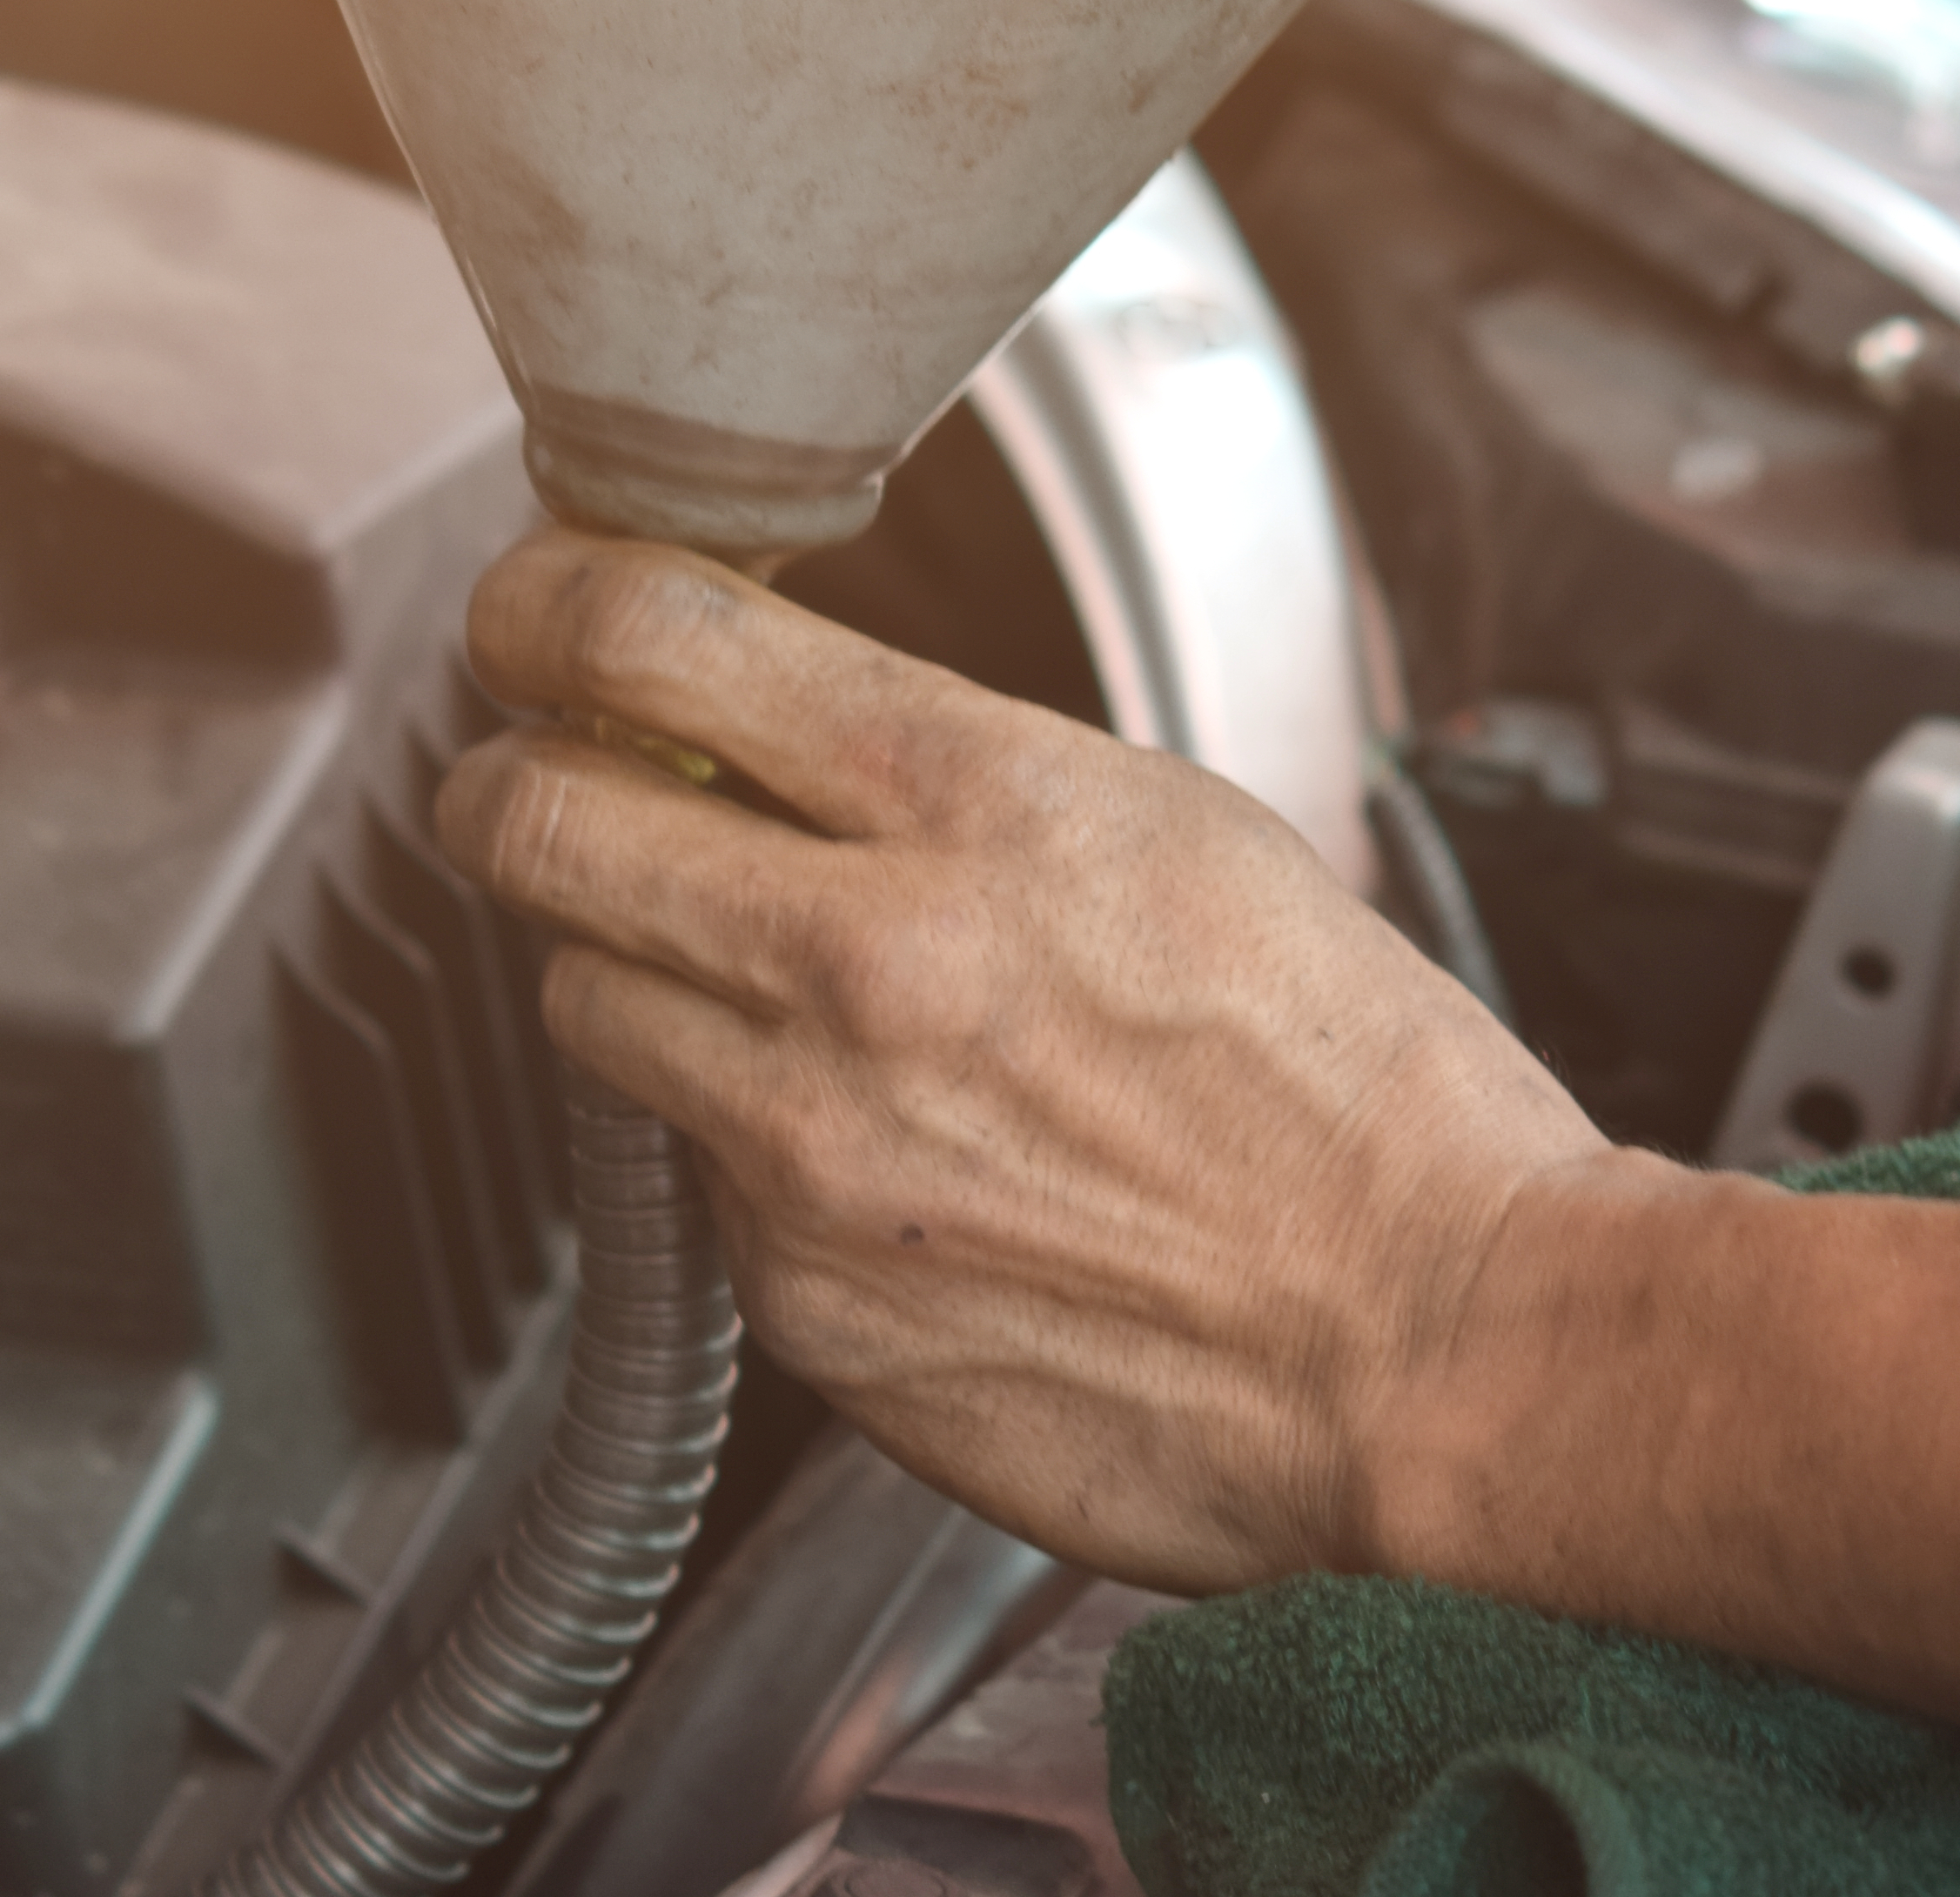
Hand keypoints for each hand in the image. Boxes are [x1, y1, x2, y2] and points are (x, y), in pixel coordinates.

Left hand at [435, 530, 1633, 1590]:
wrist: (1448, 1352)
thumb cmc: (1359, 1100)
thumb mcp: (1176, 832)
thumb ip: (954, 775)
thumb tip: (784, 731)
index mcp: (980, 807)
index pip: (651, 637)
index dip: (545, 606)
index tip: (532, 613)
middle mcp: (868, 963)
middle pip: (536, 817)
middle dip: (511, 782)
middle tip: (534, 780)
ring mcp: (815, 1143)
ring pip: (580, 995)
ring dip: (622, 965)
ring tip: (730, 979)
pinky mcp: (806, 1299)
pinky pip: (687, 1178)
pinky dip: (736, 1145)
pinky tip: (869, 1150)